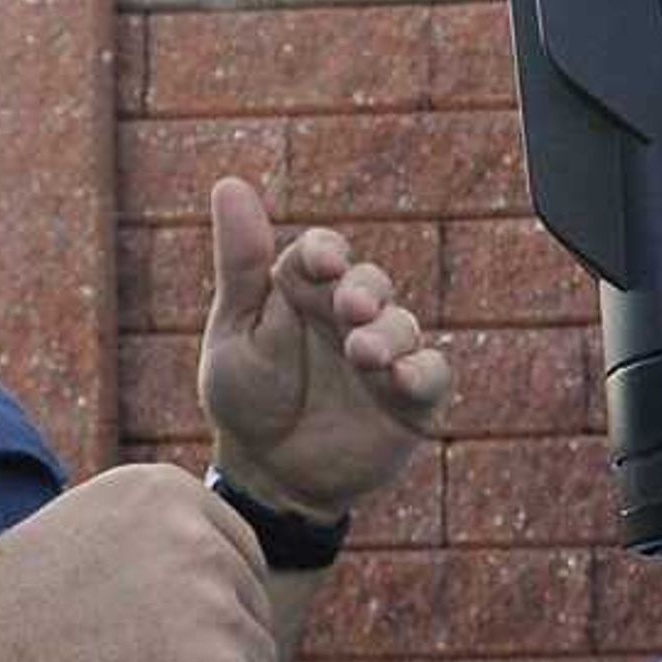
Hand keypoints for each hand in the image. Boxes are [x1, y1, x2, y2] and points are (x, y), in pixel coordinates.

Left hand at [196, 175, 455, 518]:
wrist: (270, 479)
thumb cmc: (246, 399)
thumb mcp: (235, 331)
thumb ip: (242, 263)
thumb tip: (229, 183)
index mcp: (304, 291)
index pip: (325, 252)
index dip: (327, 252)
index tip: (320, 263)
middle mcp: (349, 316)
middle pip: (372, 283)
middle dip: (365, 290)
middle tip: (350, 309)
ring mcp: (384, 356)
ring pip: (404, 325)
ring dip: (388, 333)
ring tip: (363, 353)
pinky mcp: (411, 399)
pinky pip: (431, 374)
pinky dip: (421, 372)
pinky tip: (400, 378)